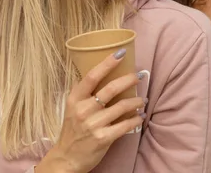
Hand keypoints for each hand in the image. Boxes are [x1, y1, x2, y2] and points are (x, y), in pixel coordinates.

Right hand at [35, 49, 146, 172]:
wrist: (67, 158)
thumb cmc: (72, 130)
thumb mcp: (72, 108)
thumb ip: (84, 92)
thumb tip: (102, 73)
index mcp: (75, 99)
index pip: (92, 76)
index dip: (107, 63)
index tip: (120, 53)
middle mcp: (83, 110)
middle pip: (111, 89)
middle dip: (129, 79)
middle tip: (140, 75)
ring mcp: (93, 125)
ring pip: (122, 107)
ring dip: (136, 101)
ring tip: (143, 99)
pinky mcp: (103, 138)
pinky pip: (125, 125)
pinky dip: (136, 119)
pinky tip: (141, 116)